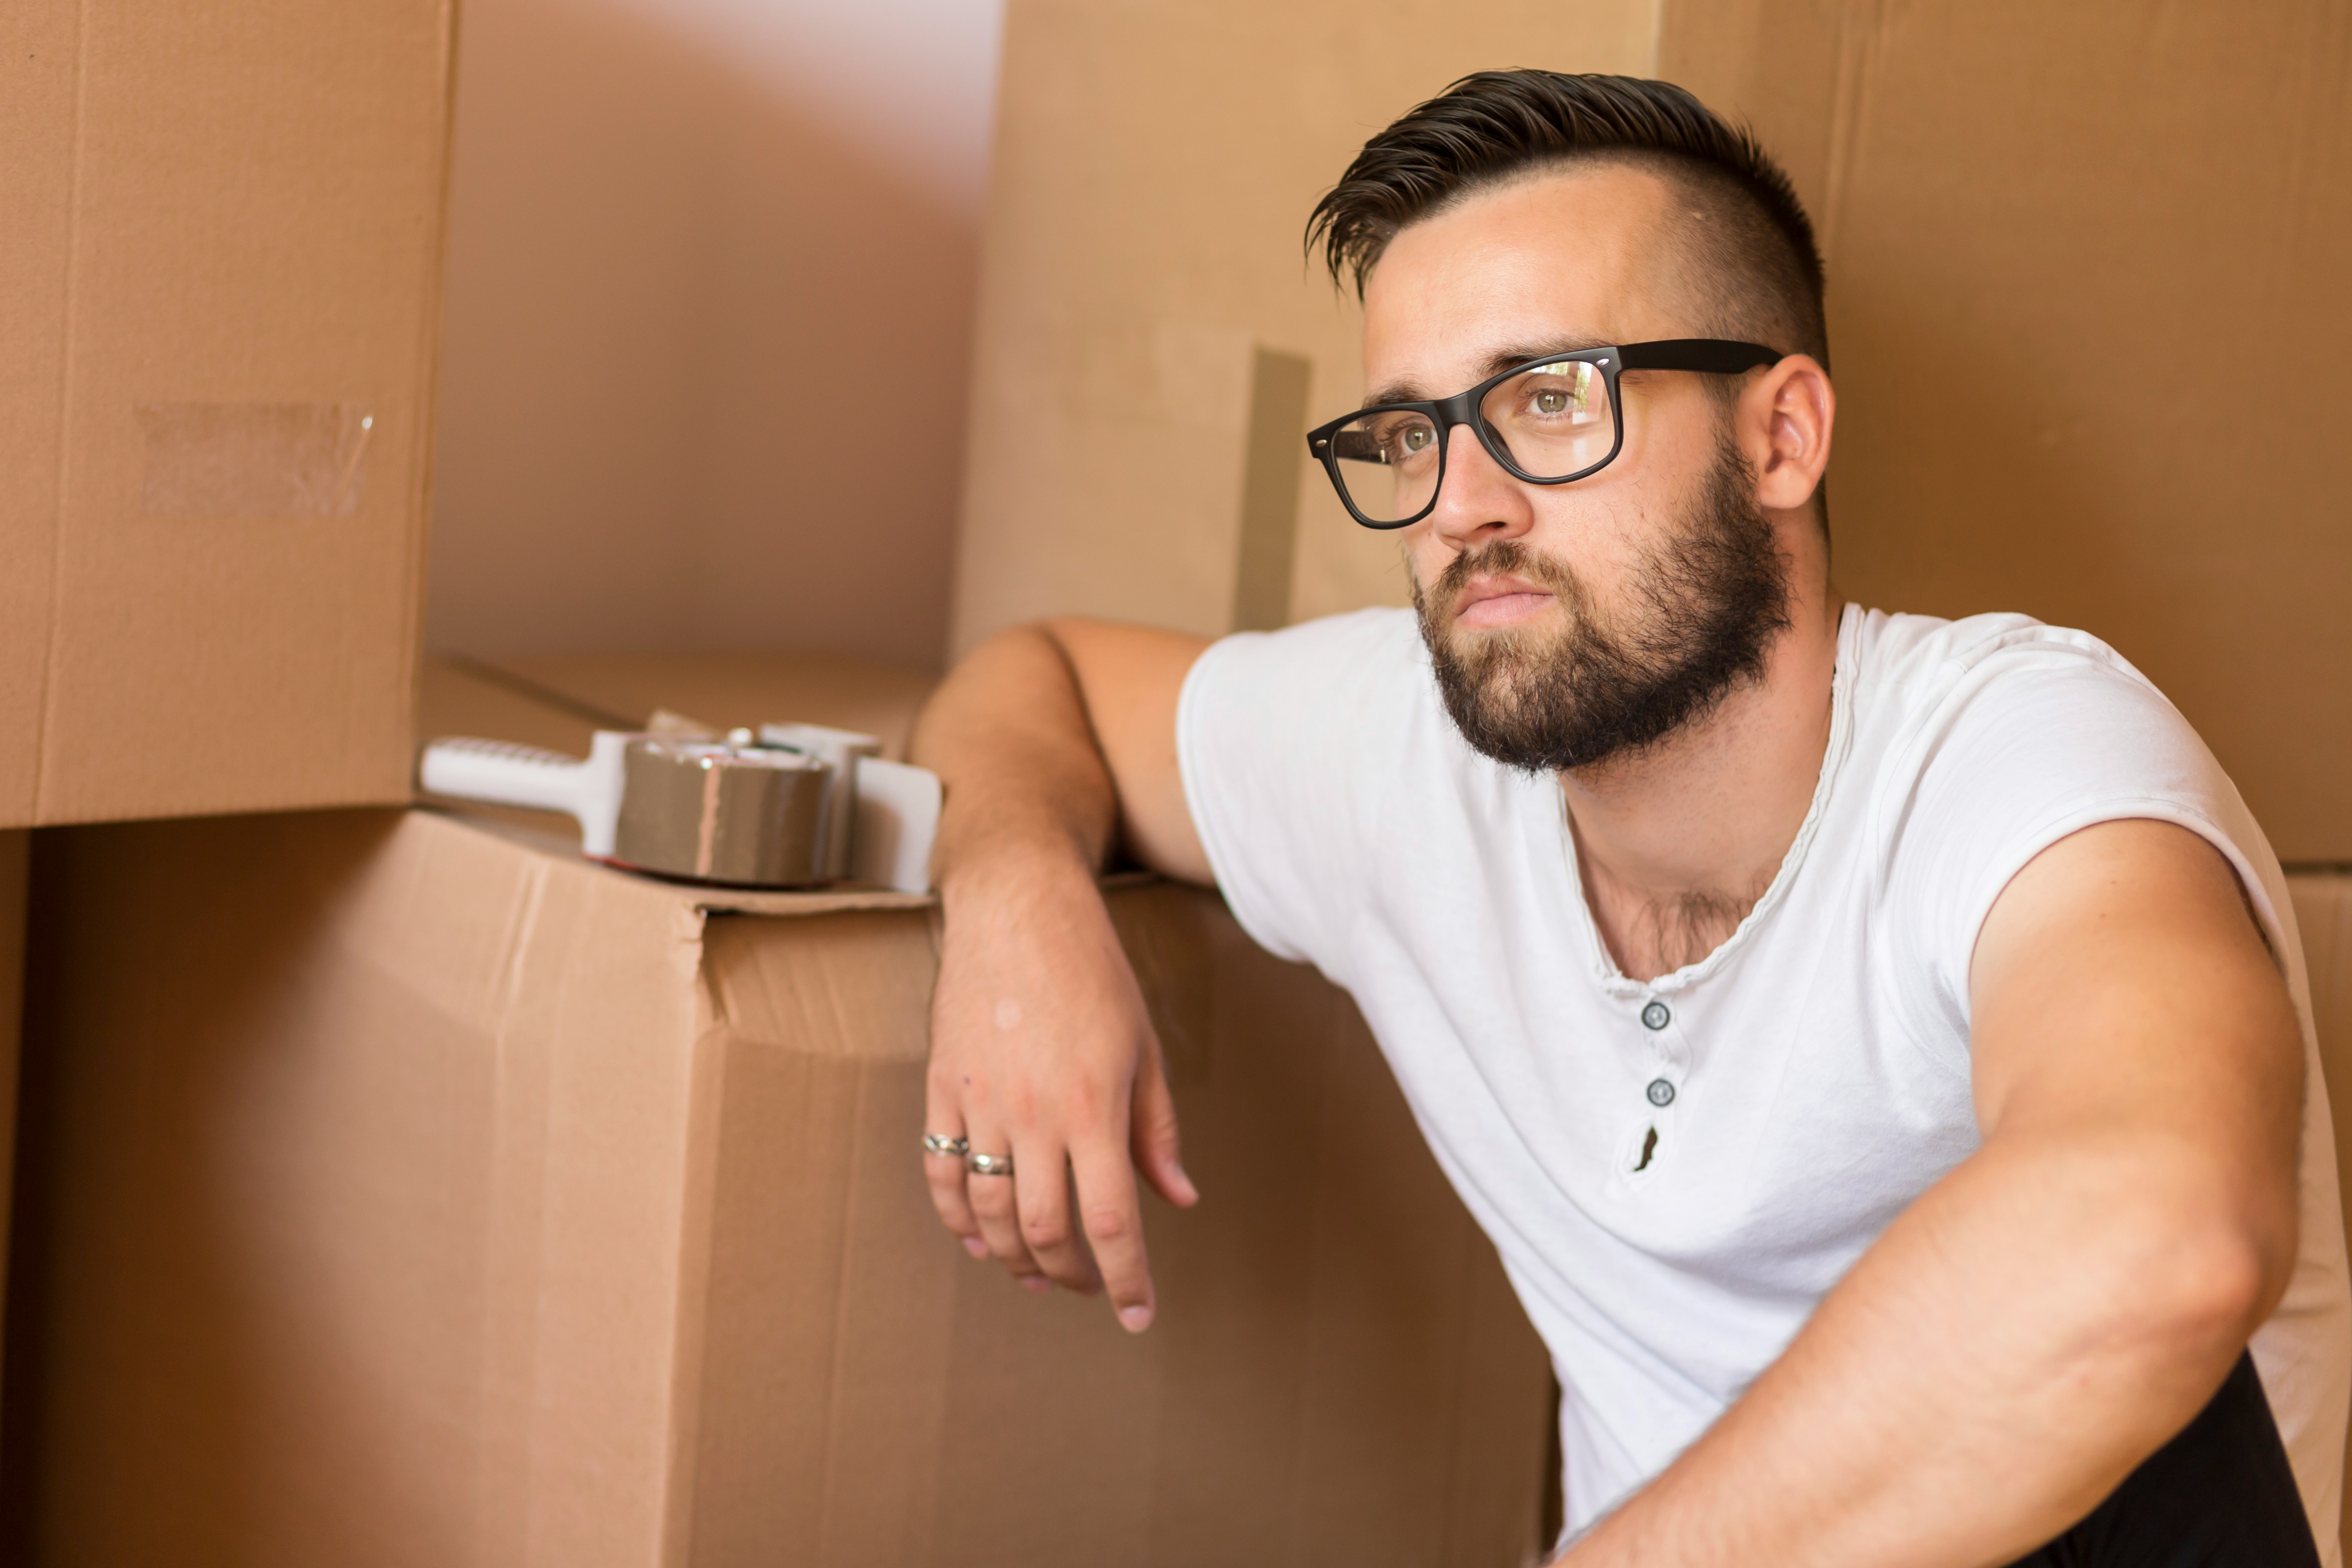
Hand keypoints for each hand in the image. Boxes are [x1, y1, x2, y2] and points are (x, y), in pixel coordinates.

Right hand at [924, 854, 1198, 1329]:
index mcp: (1093, 1105)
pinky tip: (978, 1237)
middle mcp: (1033, 1113)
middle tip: (1090, 1285)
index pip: (1112, 1220)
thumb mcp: (1145, 1048)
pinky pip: (940, 1172)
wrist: (1018, 908)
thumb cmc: (1092, 972)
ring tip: (1037, 1271)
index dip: (1126, 1278)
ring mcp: (980, 1103)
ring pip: (989, 1212)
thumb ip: (1157, 1130)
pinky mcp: (942, 1087)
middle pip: (1045, 1229)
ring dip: (1014, 1256)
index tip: (1137, 1315)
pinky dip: (957, 1217)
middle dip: (1071, 1274)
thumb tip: (1179, 1198)